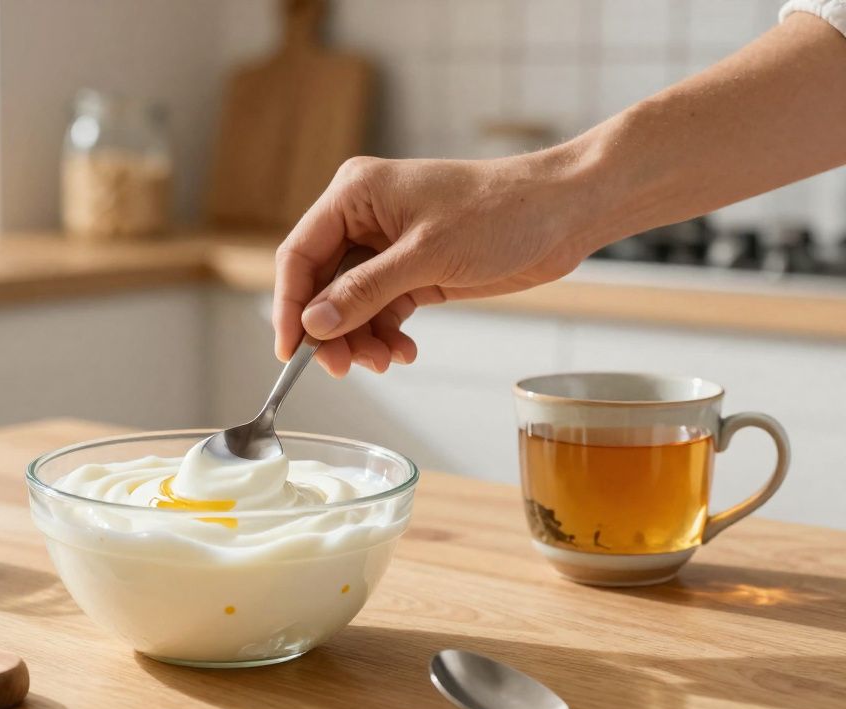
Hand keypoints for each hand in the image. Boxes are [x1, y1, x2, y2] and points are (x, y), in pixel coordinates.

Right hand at [272, 153, 592, 376]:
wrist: (563, 213)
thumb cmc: (500, 213)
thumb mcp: (426, 256)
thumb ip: (364, 292)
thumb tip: (314, 325)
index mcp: (354, 195)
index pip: (300, 255)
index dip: (289, 306)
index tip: (289, 352)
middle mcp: (363, 218)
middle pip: (322, 285)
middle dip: (332, 330)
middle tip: (345, 369)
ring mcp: (387, 246)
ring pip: (350, 304)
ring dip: (362, 338)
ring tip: (386, 362)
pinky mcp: (413, 269)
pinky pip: (381, 310)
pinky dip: (387, 335)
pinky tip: (403, 351)